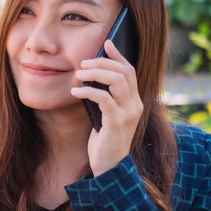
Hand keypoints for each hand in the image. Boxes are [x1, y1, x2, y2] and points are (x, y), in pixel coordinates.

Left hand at [71, 40, 143, 175]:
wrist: (110, 167)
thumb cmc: (105, 140)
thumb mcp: (105, 114)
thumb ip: (104, 97)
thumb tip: (90, 76)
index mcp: (134, 101)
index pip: (130, 70)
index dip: (118, 55)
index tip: (107, 42)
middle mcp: (135, 105)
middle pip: (124, 72)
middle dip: (103, 62)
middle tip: (83, 63)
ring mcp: (128, 114)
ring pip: (117, 82)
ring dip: (96, 73)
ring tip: (79, 73)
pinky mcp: (117, 123)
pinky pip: (104, 99)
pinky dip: (89, 91)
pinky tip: (75, 91)